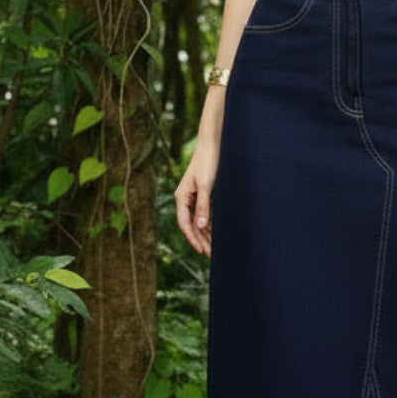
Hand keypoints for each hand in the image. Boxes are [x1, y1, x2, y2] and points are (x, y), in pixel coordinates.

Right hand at [175, 139, 219, 256]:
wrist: (212, 143)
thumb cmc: (208, 161)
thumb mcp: (206, 185)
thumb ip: (203, 206)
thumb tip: (200, 227)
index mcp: (181, 197)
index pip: (184, 223)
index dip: (193, 238)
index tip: (202, 250)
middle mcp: (185, 198)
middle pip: (190, 224)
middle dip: (200, 239)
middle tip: (211, 254)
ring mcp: (193, 196)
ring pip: (197, 220)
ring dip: (205, 233)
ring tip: (213, 247)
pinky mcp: (201, 192)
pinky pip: (203, 212)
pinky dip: (209, 223)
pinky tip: (215, 231)